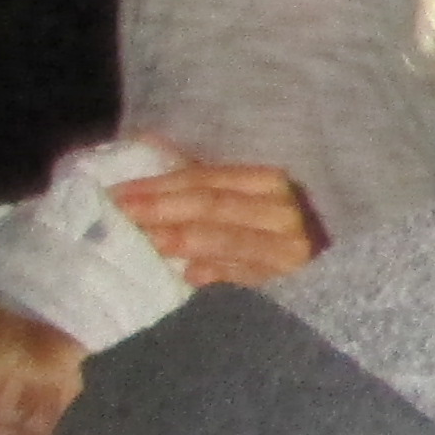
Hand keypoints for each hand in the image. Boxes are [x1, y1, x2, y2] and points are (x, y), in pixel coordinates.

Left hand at [114, 161, 327, 288]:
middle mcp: (283, 211)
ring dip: (180, 240)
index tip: (116, 194)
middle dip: (161, 209)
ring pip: (226, 238)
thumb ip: (197, 180)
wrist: (317, 292)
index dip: (158, 185)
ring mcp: (289, 248)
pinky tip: (187, 274)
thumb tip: (148, 142)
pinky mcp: (290, 284)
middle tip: (118, 216)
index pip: (205, 178)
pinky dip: (215, 273)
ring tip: (142, 242)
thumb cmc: (262, 235)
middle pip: (212, 205)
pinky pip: (245, 276)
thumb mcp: (236, 200)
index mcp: (268, 182)